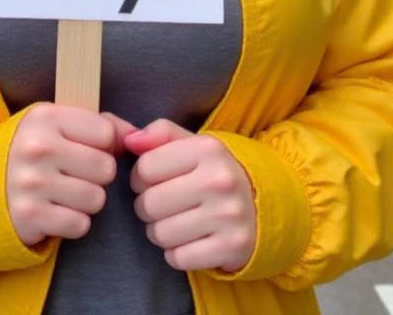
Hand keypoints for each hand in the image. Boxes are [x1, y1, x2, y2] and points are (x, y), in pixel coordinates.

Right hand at [7, 104, 134, 245]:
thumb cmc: (30, 152)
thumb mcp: (56, 125)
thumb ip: (98, 125)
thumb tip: (136, 136)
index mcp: (46, 117)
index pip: (105, 133)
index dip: (104, 145)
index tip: (87, 149)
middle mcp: (37, 147)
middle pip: (106, 168)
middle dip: (98, 176)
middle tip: (78, 175)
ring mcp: (32, 183)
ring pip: (96, 199)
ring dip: (87, 201)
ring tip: (67, 193)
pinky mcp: (29, 216)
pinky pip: (80, 225)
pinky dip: (74, 223)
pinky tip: (58, 211)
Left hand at [126, 119, 255, 272]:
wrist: (264, 205)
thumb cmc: (216, 172)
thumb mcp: (194, 145)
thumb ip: (160, 135)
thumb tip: (129, 140)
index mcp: (208, 149)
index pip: (145, 168)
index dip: (140, 177)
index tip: (152, 181)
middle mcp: (220, 180)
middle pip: (150, 203)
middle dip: (146, 207)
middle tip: (161, 206)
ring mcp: (228, 216)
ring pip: (161, 234)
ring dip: (159, 232)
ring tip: (173, 223)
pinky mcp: (233, 247)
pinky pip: (179, 258)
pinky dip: (176, 254)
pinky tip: (189, 241)